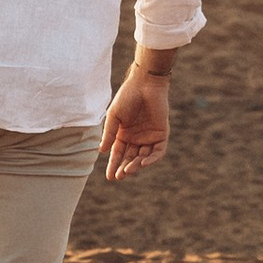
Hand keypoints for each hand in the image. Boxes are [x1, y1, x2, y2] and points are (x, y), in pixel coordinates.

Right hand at [99, 55, 173, 182]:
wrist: (145, 84)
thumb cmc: (127, 97)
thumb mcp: (114, 116)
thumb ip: (109, 133)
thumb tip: (101, 151)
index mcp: (123, 134)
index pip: (118, 154)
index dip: (113, 165)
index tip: (109, 177)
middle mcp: (136, 137)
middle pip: (130, 158)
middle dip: (124, 168)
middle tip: (119, 177)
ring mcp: (149, 136)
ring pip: (143, 157)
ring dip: (136, 165)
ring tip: (128, 170)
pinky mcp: (161, 134)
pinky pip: (158, 151)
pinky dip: (152, 159)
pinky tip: (143, 163)